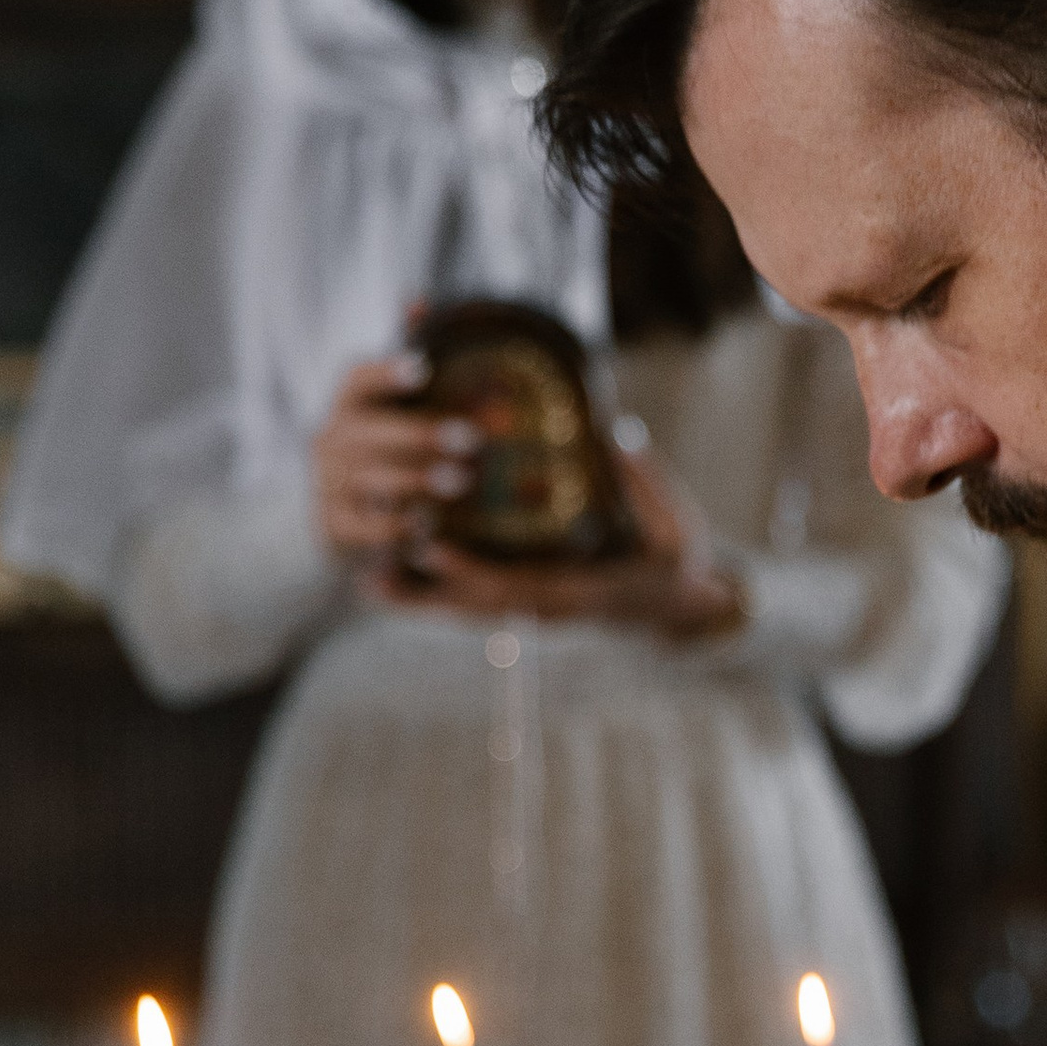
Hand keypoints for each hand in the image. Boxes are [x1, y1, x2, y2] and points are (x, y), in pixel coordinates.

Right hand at [315, 351, 478, 564]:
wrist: (341, 513)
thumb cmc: (382, 448)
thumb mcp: (392, 403)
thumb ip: (406, 351)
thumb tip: (417, 300)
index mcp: (347, 404)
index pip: (357, 379)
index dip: (386, 372)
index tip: (424, 368)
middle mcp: (330, 439)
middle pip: (370, 432)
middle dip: (421, 435)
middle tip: (471, 440)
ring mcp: (328, 482)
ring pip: (370, 479)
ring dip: (418, 480)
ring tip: (463, 483)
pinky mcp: (334, 524)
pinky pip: (363, 527)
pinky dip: (396, 527)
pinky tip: (431, 523)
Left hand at [375, 420, 745, 633]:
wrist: (679, 608)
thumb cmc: (676, 564)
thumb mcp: (674, 527)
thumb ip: (647, 483)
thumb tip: (620, 431)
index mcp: (580, 592)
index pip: (517, 588)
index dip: (472, 574)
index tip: (433, 552)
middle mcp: (548, 610)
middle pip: (476, 609)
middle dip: (425, 596)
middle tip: (372, 574)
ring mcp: (535, 613)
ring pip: (468, 613)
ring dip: (419, 602)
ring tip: (367, 583)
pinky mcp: (527, 606)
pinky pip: (476, 606)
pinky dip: (437, 597)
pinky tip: (399, 581)